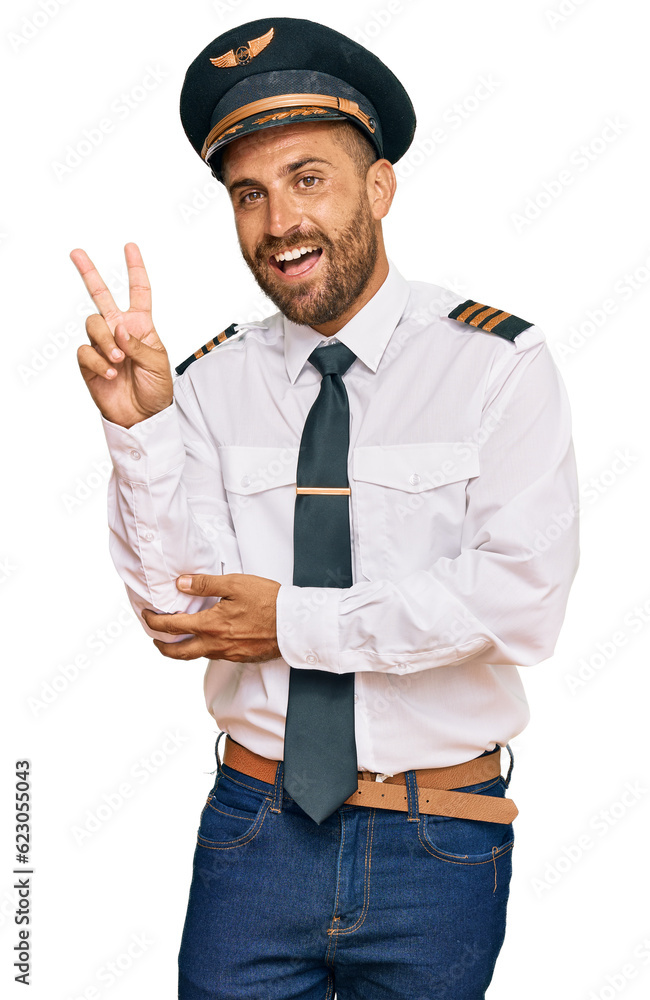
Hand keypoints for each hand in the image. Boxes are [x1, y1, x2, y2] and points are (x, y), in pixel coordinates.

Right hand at [70, 242, 172, 427]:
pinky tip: (110, 372)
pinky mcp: (89, 363)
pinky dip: (98, 361)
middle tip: (76, 253)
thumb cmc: (156, 388)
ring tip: (118, 360)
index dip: (135, 269)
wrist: (143, 416)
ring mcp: (103, 344)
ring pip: (93, 324)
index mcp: (141, 325)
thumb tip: (119, 329)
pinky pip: (85, 351)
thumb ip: (139, 343)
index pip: (138, 292)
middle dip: (88, 273)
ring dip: (105, 340)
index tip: (130, 247)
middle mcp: (119, 330)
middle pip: (101, 295)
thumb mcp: (158, 363)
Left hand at [142, 574, 281, 662]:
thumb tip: (181, 583)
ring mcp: (229, 653)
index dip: (154, 622)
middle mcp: (216, 644)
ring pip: (197, 655)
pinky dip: (204, 648)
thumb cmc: (269, 601)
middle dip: (162, 647)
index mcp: (211, 625)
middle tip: (155, 638)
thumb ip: (205, 584)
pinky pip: (215, 655)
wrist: (295, 624)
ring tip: (180, 637)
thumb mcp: (235, 584)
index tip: (148, 615)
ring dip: (183, 648)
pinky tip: (209, 638)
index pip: (173, 627)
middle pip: (179, 653)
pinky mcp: (241, 657)